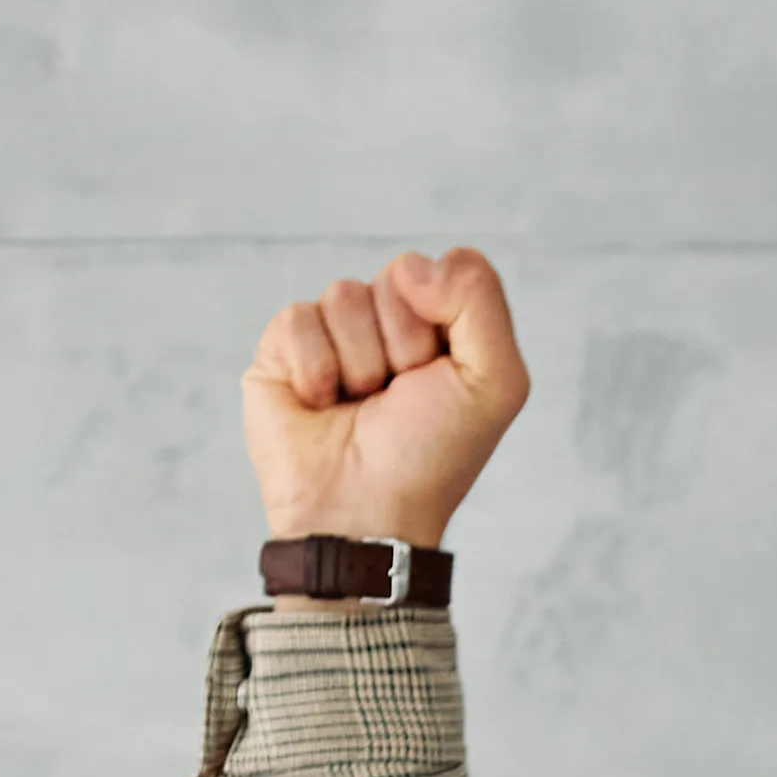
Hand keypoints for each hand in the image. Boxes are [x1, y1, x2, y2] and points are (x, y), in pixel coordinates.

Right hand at [244, 244, 532, 548]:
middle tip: (397, 397)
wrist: (365, 512)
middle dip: (403, 343)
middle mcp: (388, 324)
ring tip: (359, 406)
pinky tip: (320, 404)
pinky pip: (298, 317)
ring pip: (345, 294)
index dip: (446, 319)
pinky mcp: (282, 349)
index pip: (447, 269)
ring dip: (361, 363)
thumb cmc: (431, 456)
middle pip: (396, 277)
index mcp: (441, 328)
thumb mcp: (495, 382)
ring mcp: (333, 334)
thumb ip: (481, 299)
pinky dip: (316, 370)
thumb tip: (412, 264)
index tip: (441, 376)